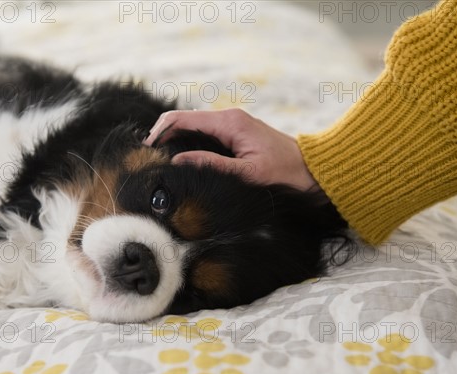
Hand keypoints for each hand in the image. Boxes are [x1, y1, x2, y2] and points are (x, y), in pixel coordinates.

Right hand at [144, 108, 320, 191]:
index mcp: (229, 123)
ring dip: (174, 139)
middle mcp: (228, 118)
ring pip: (193, 126)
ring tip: (159, 159)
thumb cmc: (284, 172)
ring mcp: (231, 124)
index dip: (160, 131)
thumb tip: (178, 160)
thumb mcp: (247, 173)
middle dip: (163, 135)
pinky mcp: (235, 133)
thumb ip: (211, 164)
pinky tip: (181, 157)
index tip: (146, 148)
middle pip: (184, 120)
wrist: (311, 169)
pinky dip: (189, 142)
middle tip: (148, 157)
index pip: (183, 119)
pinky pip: (205, 134)